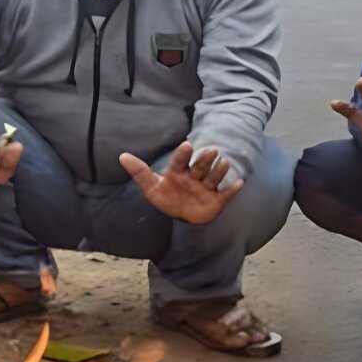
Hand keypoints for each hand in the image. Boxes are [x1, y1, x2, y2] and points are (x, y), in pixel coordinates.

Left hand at [120, 142, 243, 224]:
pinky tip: (239, 183)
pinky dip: (233, 190)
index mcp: (178, 172)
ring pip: (213, 177)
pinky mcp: (217, 200)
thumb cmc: (167, 198)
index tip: (186, 145)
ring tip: (224, 163)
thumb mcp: (151, 188)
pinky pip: (226, 194)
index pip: (180, 161)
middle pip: (200, 167)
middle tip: (211, 150)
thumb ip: (140, 172)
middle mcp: (194, 177)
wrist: (183, 216)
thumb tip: (122, 156)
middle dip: (205, 159)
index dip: (183, 155)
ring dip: (219, 171)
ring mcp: (206, 188)